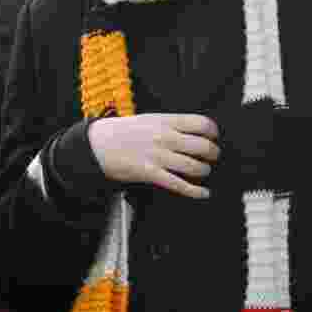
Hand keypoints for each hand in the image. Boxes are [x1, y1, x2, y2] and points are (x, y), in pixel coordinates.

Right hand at [87, 113, 220, 198]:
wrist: (98, 144)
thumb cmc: (122, 131)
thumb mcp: (148, 119)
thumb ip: (171, 124)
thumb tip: (194, 131)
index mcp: (165, 121)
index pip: (201, 124)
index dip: (213, 132)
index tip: (213, 137)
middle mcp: (164, 138)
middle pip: (203, 147)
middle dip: (213, 154)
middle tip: (211, 156)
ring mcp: (158, 156)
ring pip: (195, 167)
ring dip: (204, 171)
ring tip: (202, 171)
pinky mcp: (150, 173)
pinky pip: (179, 184)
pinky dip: (195, 191)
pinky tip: (203, 193)